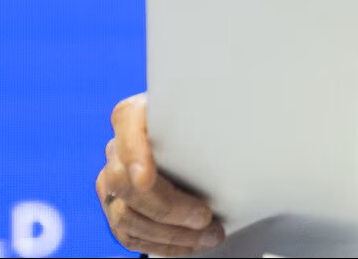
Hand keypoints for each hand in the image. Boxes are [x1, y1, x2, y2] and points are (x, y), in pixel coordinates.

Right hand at [97, 92, 224, 255]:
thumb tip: (244, 130)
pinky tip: (192, 244)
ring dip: (171, 233)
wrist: (201, 142)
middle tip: (203, 216)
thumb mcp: (212, 113)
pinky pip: (130, 236)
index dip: (133, 152)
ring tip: (209, 235)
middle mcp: (118, 148)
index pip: (125, 121)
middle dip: (165, 206)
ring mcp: (112, 182)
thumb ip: (214, 117)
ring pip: (125, 215)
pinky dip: (163, 245)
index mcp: (137, 113)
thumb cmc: (209, 124)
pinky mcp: (118, 209)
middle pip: (122, 181)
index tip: (146, 179)